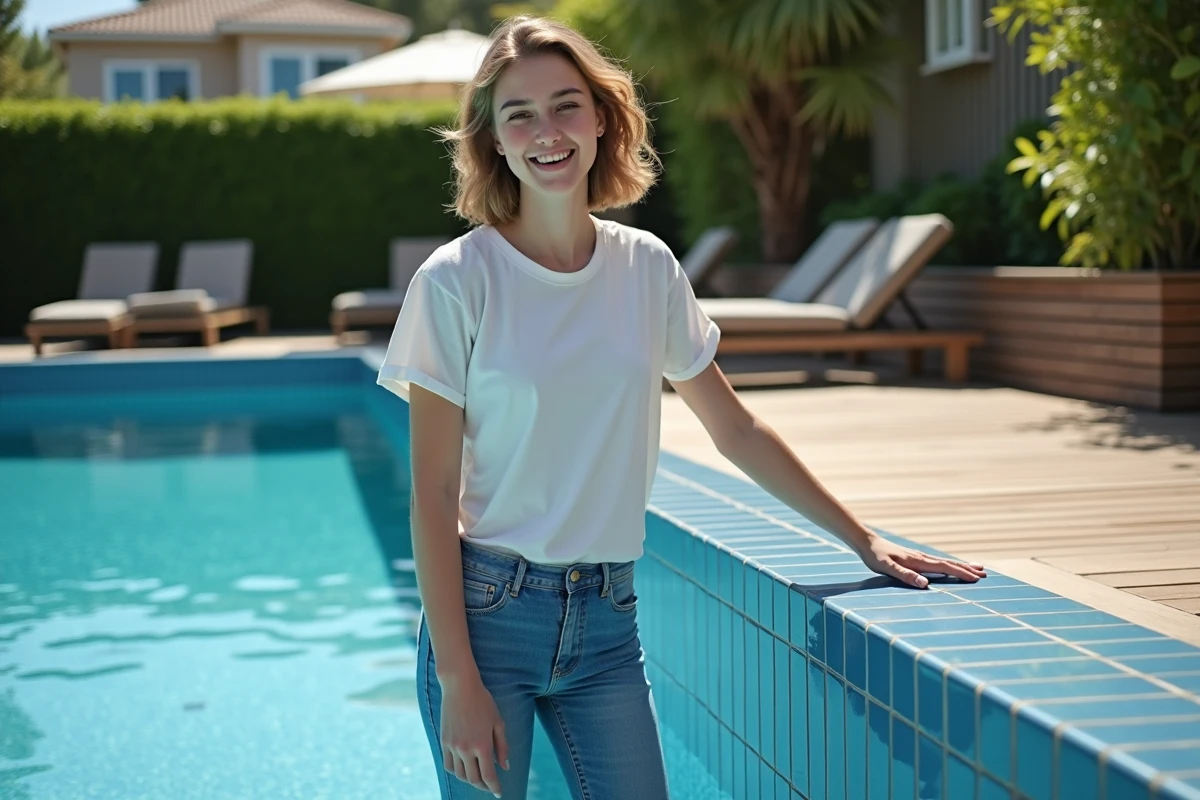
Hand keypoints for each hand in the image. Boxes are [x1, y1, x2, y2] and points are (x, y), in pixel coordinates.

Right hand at [440, 675, 509, 796]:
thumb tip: (505, 767)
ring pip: (460, 775)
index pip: (489, 776)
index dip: (495, 787)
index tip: (499, 793)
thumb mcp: (498, 722)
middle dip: (483, 786)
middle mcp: (466, 749)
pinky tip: (464, 769)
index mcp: (482, 745)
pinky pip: (449, 765)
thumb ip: (502, 746)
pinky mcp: (444, 742)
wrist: (460, 687)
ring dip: (470, 780)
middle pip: (474, 779)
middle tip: (490, 786)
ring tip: (478, 778)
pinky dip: (457, 772)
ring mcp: (453, 746)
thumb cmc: (483, 702)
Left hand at [854, 532, 986, 588]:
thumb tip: (924, 584)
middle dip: (967, 569)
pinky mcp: (915, 557)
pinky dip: (949, 564)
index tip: (976, 579)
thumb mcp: (887, 568)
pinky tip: (951, 566)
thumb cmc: (875, 557)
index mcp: (918, 561)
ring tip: (977, 568)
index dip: (961, 573)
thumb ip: (905, 575)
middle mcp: (922, 557)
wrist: (867, 542)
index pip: (944, 568)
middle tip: (985, 574)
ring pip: (945, 562)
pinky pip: (938, 562)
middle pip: (949, 563)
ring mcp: (920, 556)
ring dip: (961, 565)